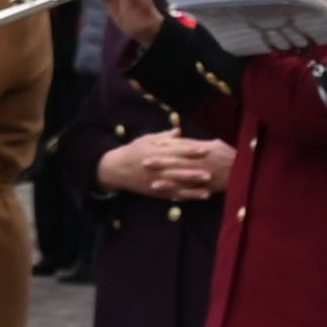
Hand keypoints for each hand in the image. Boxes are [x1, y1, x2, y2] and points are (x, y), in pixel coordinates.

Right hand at [93, 134, 230, 201]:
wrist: (115, 169)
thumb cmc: (133, 151)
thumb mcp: (146, 140)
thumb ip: (164, 137)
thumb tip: (179, 130)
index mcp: (156, 152)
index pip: (176, 150)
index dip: (190, 150)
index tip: (205, 149)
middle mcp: (157, 167)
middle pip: (178, 168)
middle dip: (194, 169)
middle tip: (211, 170)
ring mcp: (157, 180)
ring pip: (178, 183)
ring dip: (193, 184)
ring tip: (208, 184)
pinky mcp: (157, 191)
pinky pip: (175, 194)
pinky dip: (188, 195)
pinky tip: (202, 196)